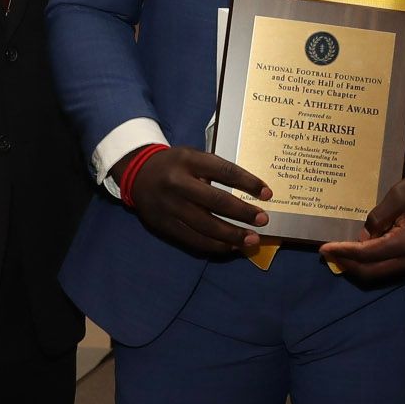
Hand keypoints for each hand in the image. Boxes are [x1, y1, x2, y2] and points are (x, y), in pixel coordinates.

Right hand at [122, 146, 269, 255]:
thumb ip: (215, 170)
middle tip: (263, 220)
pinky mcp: (163, 225)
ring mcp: (168, 206)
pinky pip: (192, 240)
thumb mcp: (193, 157)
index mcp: (188, 160)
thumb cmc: (175, 165)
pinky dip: (214, 245)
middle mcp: (177, 183)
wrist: (137, 174)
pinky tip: (230, 247)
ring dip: (231, 235)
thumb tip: (250, 192)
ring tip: (251, 240)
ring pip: (205, 226)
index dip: (248, 182)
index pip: (224, 171)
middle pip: (215, 201)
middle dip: (242, 213)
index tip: (267, 193)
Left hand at [319, 173, 404, 282]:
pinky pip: (391, 270)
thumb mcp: (400, 193)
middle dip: (347, 264)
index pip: (366, 254)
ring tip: (340, 254)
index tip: (323, 248)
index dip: (343, 252)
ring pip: (381, 274)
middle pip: (370, 272)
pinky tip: (363, 253)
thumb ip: (379, 216)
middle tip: (328, 254)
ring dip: (359, 267)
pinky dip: (374, 265)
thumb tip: (363, 236)